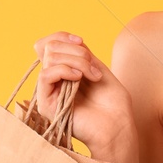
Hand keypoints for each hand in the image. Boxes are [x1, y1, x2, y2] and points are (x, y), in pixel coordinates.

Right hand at [30, 31, 134, 159]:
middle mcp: (52, 80)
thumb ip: (79, 52)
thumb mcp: (96, 67)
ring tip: (94, 76)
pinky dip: (65, 70)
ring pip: (50, 59)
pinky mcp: (46, 105)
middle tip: (95, 68)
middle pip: (49, 48)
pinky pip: (46, 76)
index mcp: (62, 70)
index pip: (47, 44)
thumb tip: (63, 39)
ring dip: (78, 62)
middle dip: (76, 52)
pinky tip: (79, 79)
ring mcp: (48, 92)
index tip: (81, 41)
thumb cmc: (111, 101)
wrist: (117, 125)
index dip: (62, 36)